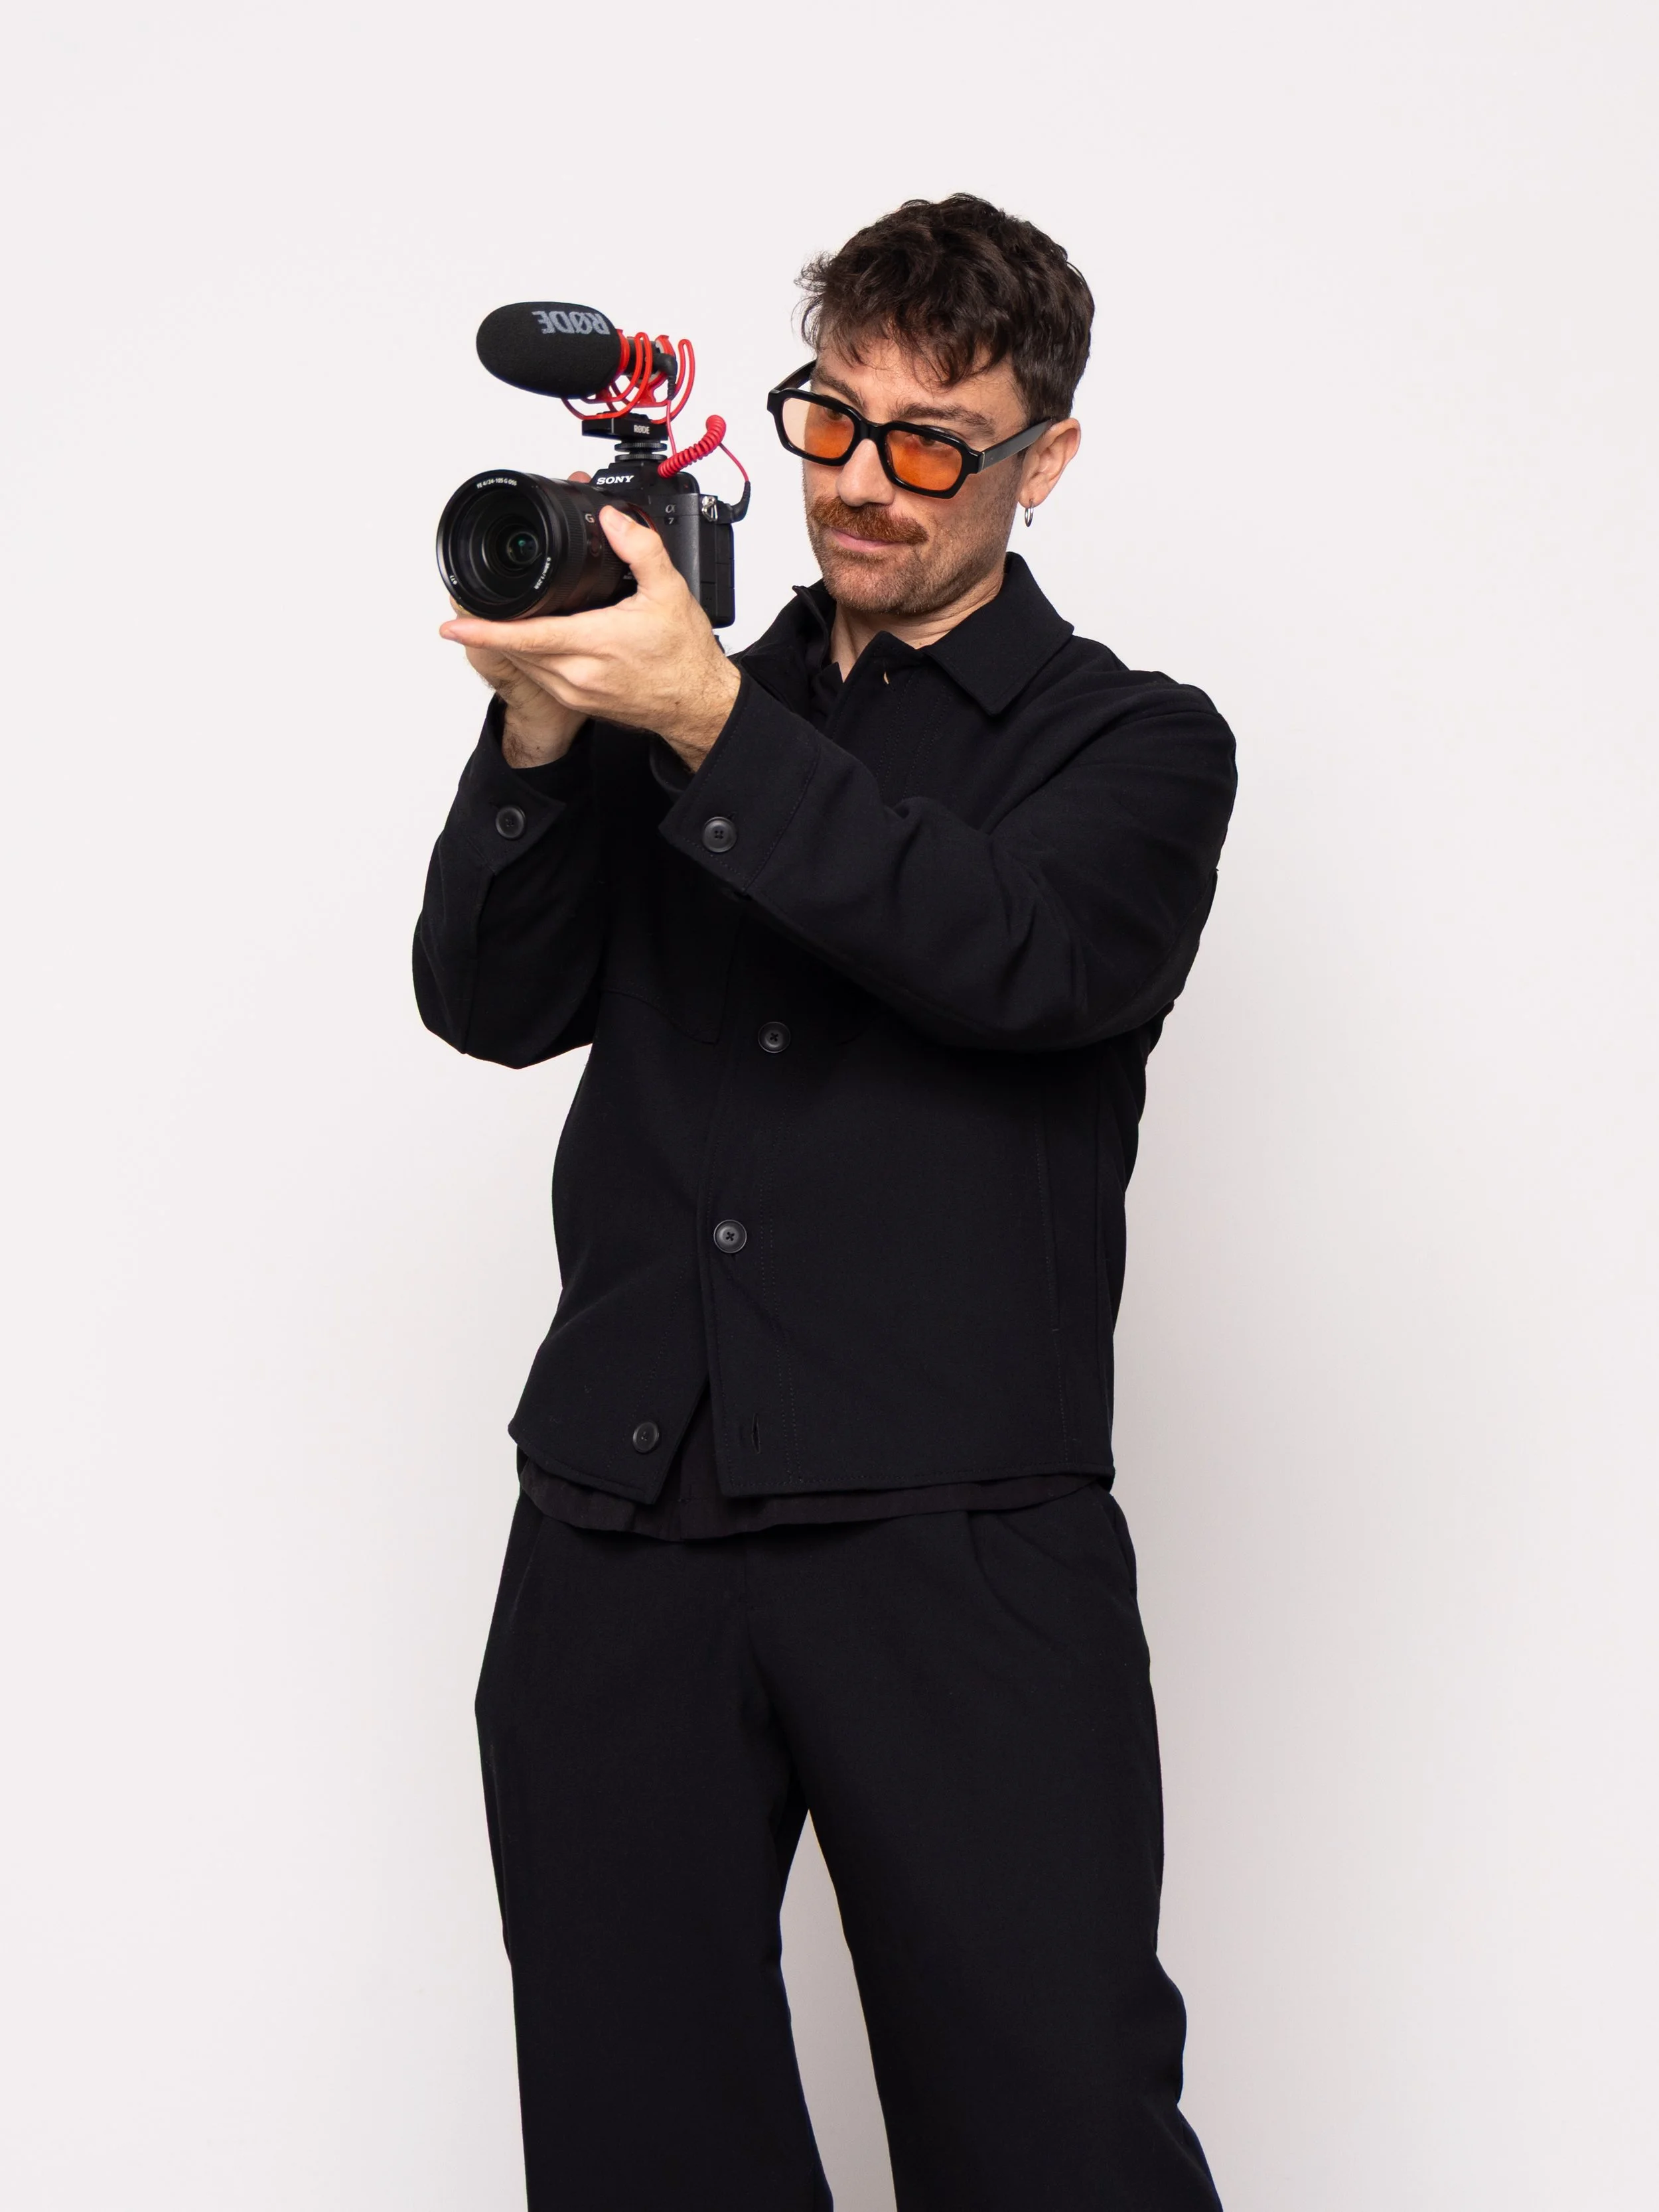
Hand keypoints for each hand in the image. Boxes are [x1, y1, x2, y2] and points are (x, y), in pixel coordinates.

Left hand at [440, 504, 741, 772]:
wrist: (696, 703)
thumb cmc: (683, 656)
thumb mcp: (670, 591)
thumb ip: (640, 548)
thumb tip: (611, 519)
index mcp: (597, 643)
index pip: (528, 635)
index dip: (485, 631)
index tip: (452, 625)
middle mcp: (580, 673)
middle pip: (517, 648)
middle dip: (489, 628)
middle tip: (468, 607)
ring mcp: (576, 690)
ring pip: (524, 662)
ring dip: (508, 641)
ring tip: (495, 619)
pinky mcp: (577, 699)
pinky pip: (539, 675)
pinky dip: (527, 653)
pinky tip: (530, 637)